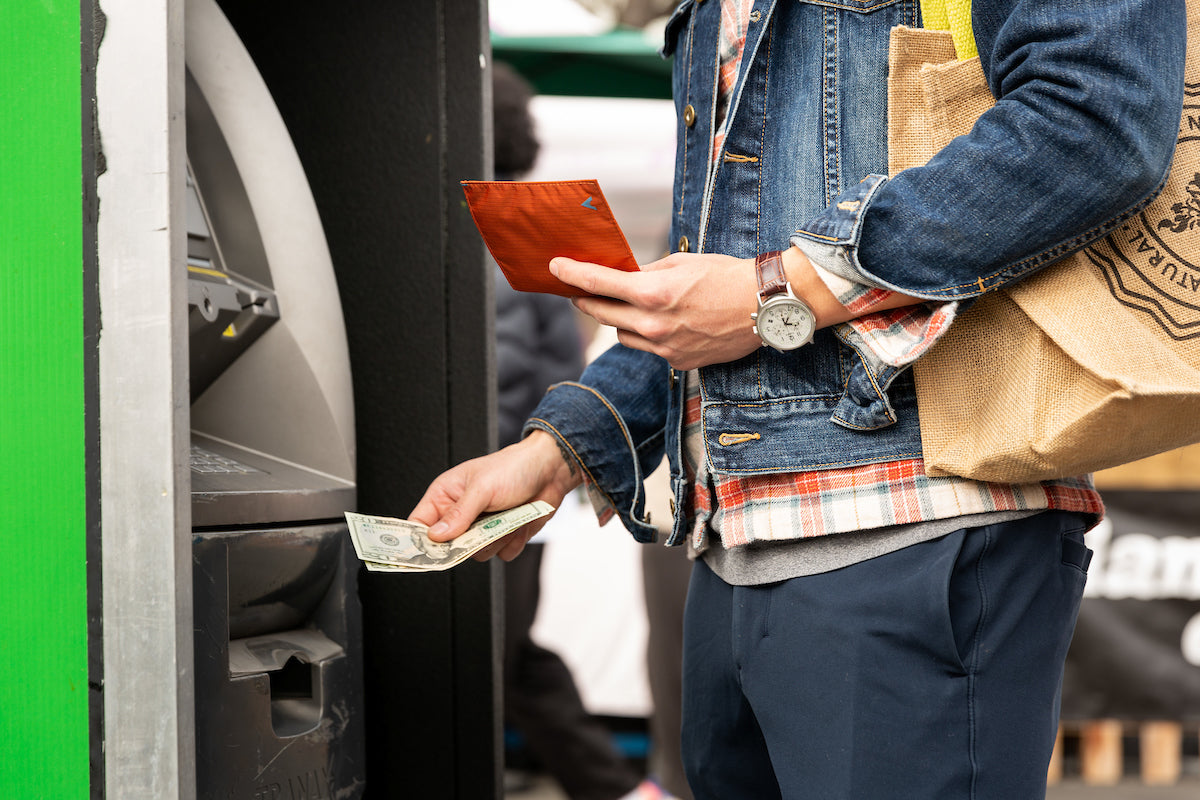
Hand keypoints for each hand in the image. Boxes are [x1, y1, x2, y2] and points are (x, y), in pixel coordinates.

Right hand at [409, 430, 581, 561]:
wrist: (550, 470)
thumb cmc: (513, 468)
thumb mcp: (482, 488)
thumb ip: (458, 514)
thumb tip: (435, 536)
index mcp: (446, 495)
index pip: (420, 523)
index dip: (419, 540)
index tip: (425, 554)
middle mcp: (461, 514)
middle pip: (450, 547)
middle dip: (469, 540)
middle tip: (481, 527)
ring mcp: (482, 527)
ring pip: (477, 554)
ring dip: (496, 539)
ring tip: (508, 516)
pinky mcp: (504, 536)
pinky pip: (502, 554)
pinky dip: (513, 541)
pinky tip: (520, 522)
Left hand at [553, 251, 761, 369]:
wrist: (764, 307)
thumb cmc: (725, 277)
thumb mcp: (681, 263)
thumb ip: (645, 272)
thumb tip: (619, 275)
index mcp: (653, 293)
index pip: (598, 284)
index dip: (571, 275)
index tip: (554, 268)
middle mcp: (653, 325)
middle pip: (602, 313)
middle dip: (587, 299)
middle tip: (577, 290)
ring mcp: (664, 348)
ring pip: (622, 335)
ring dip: (620, 320)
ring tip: (634, 305)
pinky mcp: (676, 362)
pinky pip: (648, 349)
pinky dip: (648, 335)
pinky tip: (667, 323)